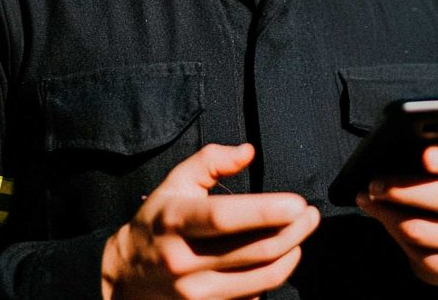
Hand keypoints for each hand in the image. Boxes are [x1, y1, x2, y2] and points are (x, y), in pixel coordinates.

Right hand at [101, 143, 319, 298]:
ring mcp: (193, 293)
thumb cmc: (158, 220)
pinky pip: (251, 298)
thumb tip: (248, 151)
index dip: (265, 212)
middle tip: (312, 215)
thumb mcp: (176, 182)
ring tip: (301, 235)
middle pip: (253, 251)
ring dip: (290, 256)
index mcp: (175, 220)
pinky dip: (271, 278)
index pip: (224, 217)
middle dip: (292, 232)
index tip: (297, 203)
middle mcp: (183, 260)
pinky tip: (279, 259)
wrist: (126, 273)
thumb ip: (210, 160)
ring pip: (260, 279)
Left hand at [355, 143, 437, 287]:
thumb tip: (386, 153)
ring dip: (387, 213)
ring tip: (368, 199)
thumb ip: (420, 155)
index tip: (426, 156)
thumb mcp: (433, 166)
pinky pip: (416, 251)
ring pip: (420, 228)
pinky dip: (391, 232)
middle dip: (402, 190)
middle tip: (374, 184)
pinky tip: (382, 219)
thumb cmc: (434, 184)